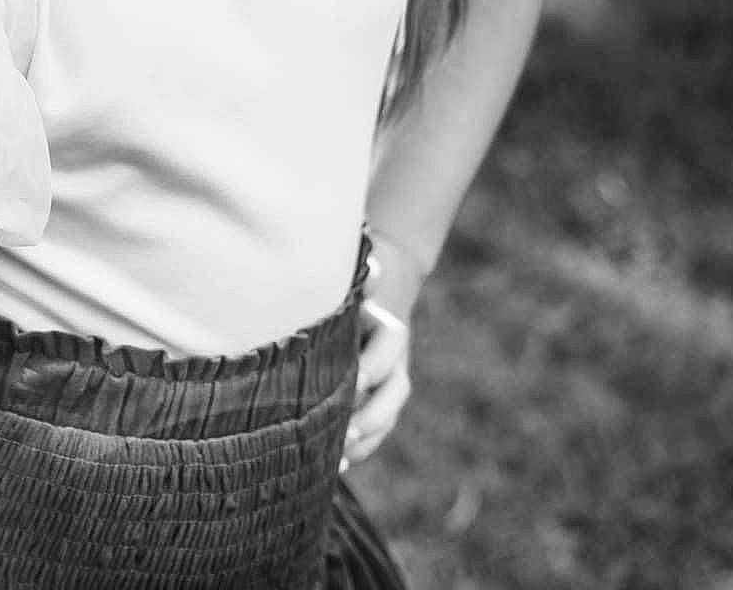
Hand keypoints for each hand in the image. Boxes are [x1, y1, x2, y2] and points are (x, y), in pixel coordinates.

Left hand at [341, 231, 425, 473]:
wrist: (362, 299)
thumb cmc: (342, 289)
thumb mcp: (348, 282)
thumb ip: (362, 276)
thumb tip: (371, 264)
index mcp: (384, 322)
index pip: (392, 340)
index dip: (376, 362)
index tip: (355, 380)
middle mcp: (393, 355)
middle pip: (396, 388)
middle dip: (374, 411)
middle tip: (345, 428)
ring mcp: (388, 381)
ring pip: (389, 414)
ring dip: (368, 437)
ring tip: (338, 456)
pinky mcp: (377, 402)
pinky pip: (377, 433)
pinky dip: (359, 451)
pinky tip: (335, 468)